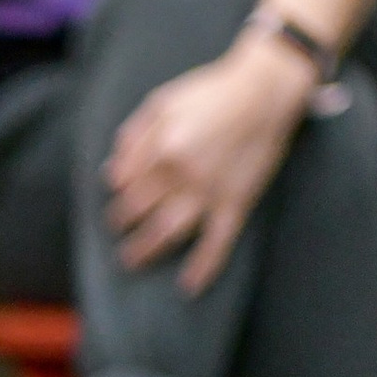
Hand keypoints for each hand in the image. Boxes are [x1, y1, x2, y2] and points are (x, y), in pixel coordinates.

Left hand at [103, 34, 311, 294]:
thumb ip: (133, 137)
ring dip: (145, 250)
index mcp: (160, 147)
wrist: (265, 90)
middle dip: (123, 226)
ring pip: (168, 232)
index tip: (117, 206)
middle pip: (139, 211)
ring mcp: (208, 192)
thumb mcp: (162, 102)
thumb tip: (111, 173)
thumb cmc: (211, 92)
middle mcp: (180, 174)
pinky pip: (218, 242)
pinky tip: (189, 286)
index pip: (124, 185)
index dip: (117, 199)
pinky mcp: (236, 203)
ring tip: (131, 260)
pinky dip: (203, 267)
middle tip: (119, 235)